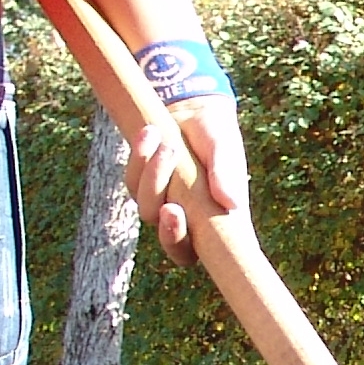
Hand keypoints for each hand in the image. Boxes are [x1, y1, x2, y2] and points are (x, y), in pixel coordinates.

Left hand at [124, 94, 245, 257]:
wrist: (194, 112)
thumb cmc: (217, 136)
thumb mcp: (224, 150)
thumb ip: (226, 174)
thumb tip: (231, 203)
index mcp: (215, 221)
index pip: (198, 252)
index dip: (182, 245)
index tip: (176, 214)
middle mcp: (188, 219)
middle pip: (169, 242)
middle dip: (167, 226)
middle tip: (171, 204)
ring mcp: (163, 204)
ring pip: (147, 207)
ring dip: (153, 176)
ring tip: (168, 143)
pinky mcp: (143, 187)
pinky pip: (132, 180)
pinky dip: (139, 157)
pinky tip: (149, 133)